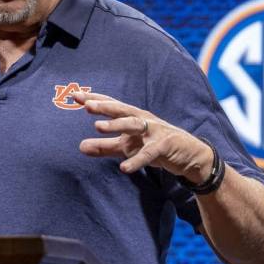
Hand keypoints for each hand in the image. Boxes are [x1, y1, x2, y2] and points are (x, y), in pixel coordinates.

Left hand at [73, 92, 213, 182]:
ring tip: (97, 127)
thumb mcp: (127, 147)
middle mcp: (142, 119)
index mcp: (132, 116)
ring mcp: (154, 131)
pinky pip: (149, 152)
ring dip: (116, 125)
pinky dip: (137, 159)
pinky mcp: (165, 145)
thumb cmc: (154, 146)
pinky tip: (124, 168)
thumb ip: (105, 146)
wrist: (188, 156)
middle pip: (121, 109)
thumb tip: (80, 147)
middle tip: (86, 105)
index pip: (111, 105)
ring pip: (134, 124)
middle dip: (104, 106)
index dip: (94, 99)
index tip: (74, 95)